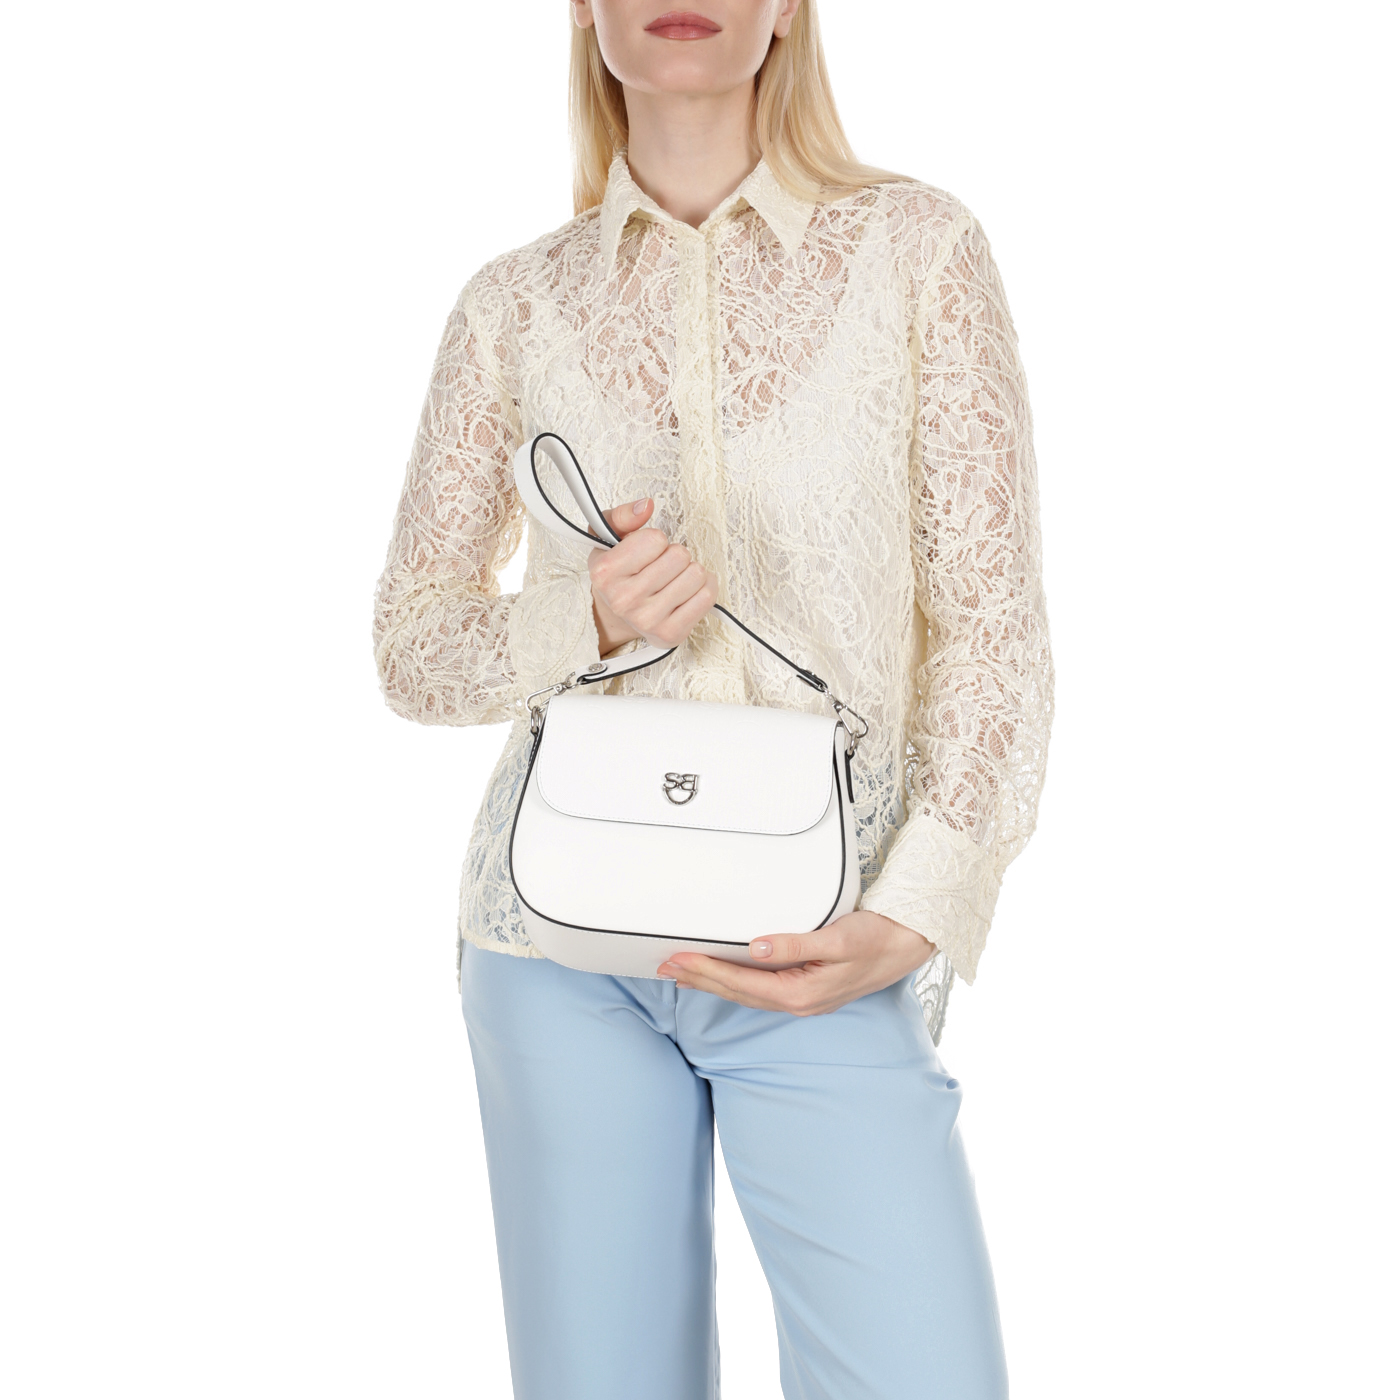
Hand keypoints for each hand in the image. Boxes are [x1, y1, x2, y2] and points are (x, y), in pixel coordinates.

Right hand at [588, 498, 718, 655]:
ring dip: (689, 571)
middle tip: (661, 567)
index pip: (655, 539)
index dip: (655, 540)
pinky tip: (687, 591)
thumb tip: (645, 505)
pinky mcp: (671, 634)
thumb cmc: (618, 573)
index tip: (645, 552)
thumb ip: (622, 515)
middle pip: (679, 556)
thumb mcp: (607, 538)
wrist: (616, 615)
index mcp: (604, 573)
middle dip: (675, 555)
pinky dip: (704, 588)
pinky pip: (707, 597)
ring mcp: (648, 620)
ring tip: (674, 578)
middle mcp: (624, 600)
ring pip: (696, 575)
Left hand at [657, 911, 935, 1015]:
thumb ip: (796, 945)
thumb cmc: (878, 940)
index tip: (678, 959)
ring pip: (746, 993)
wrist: (908, 945)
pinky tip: (725, 974)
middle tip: (665, 967)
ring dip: (713, 981)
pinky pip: (760, 989)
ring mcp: (803, 998)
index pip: (741, 983)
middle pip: (737, 992)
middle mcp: (798, 1001)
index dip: (706, 971)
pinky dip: (736, 981)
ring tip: (683, 972)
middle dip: (699, 979)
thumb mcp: (838, 938)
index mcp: (801, 993)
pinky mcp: (807, 989)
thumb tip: (757, 948)